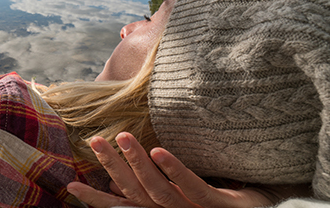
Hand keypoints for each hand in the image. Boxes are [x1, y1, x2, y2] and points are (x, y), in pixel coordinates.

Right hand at [66, 132, 273, 207]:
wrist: (265, 202)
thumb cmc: (216, 195)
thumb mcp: (177, 190)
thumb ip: (148, 183)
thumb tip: (115, 176)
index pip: (122, 206)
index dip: (96, 200)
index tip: (71, 185)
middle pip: (136, 194)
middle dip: (113, 167)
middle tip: (96, 140)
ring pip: (159, 191)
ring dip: (137, 163)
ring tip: (122, 137)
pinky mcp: (220, 206)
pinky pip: (194, 187)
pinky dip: (174, 169)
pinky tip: (159, 150)